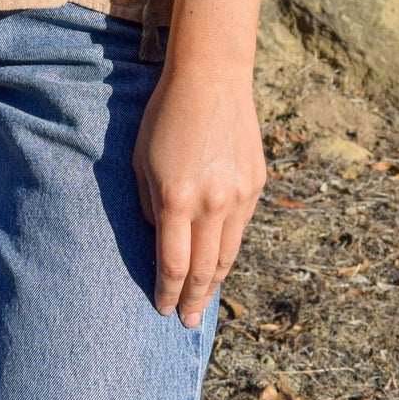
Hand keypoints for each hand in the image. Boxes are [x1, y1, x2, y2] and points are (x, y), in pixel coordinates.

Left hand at [132, 0, 268, 327]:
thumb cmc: (164, 116)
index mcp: (176, 199)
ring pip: (228, 255)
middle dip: (193, 299)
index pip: (172, 264)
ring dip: (214, 283)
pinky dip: (228, 250)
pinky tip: (218, 261)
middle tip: (184, 321)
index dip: (165, 292)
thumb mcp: (141, 161)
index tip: (160, 309)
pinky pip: (240, 228)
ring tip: (202, 302)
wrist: (211, 78)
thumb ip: (148, 205)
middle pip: (204, 269)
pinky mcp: (256, 184)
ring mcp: (239, 196)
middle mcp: (212, 204)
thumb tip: (156, 240)